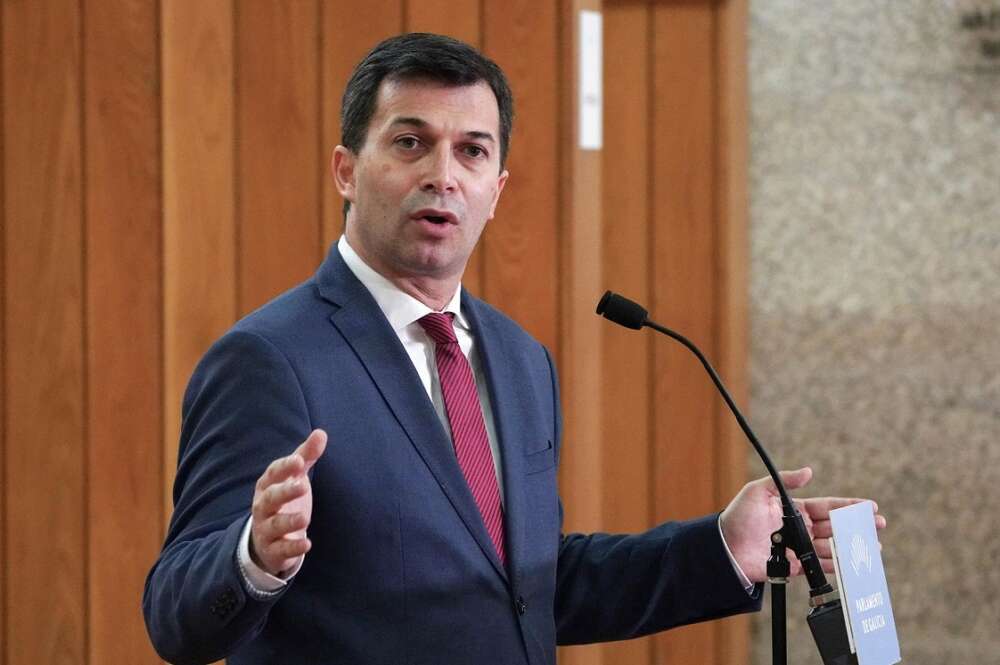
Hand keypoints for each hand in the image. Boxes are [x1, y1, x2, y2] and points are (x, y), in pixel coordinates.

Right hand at [250, 429, 327, 575]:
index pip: (273, 473)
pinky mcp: (272, 550)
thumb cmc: (283, 500)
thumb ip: (306, 456)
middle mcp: (262, 506)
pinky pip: (280, 549)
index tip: (300, 460)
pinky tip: (306, 544)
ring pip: (274, 524)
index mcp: (268, 485)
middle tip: (303, 486)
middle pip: (270, 498)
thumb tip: (321, 432)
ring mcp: (266, 528)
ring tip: (305, 518)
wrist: (266, 539)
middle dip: (285, 491)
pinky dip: (292, 547)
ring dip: (288, 521)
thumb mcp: (294, 477)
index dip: (285, 467)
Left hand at [719, 467, 886, 583]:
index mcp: (795, 510)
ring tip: (873, 546)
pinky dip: (836, 565)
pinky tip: (851, 563)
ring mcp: (800, 548)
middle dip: (858, 525)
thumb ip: (784, 481)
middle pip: (835, 527)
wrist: (726, 547)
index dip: (849, 506)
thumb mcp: (758, 491)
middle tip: (879, 525)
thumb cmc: (739, 516)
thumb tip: (809, 471)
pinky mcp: (795, 567)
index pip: (828, 506)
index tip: (869, 506)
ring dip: (852, 546)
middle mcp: (800, 529)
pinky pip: (819, 566)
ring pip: (832, 547)